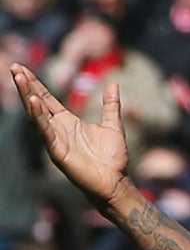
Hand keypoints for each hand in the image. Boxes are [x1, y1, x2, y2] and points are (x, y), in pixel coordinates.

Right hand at [12, 67, 129, 206]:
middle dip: (26, 85)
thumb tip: (114, 83)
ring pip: (37, 115)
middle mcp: (58, 129)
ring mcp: (55, 140)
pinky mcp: (58, 152)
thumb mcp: (113, 125)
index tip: (22, 68)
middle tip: (14, 67)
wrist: (115, 182)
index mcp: (67, 121)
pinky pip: (46, 132)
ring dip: (28, 96)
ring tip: (19, 78)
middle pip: (37, 103)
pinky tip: (33, 102)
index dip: (35, 83)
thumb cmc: (112, 158)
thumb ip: (111, 105)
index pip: (46, 98)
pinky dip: (39, 117)